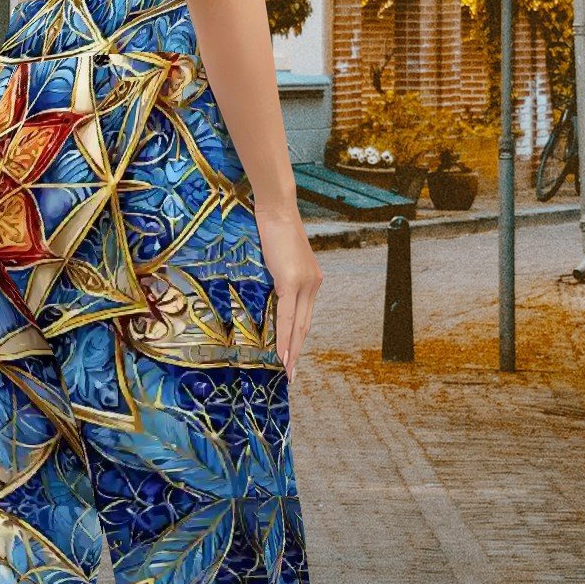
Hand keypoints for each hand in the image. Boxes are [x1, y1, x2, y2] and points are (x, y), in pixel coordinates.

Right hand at [255, 205, 322, 380]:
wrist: (277, 210)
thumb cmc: (275, 230)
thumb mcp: (279, 259)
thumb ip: (280, 278)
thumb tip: (271, 292)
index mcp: (312, 280)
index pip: (305, 316)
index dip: (298, 338)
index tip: (292, 356)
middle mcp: (313, 284)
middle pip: (304, 326)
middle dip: (297, 351)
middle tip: (290, 373)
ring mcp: (304, 283)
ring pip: (298, 325)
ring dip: (291, 350)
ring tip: (286, 369)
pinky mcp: (291, 282)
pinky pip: (286, 316)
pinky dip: (283, 336)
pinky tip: (280, 352)